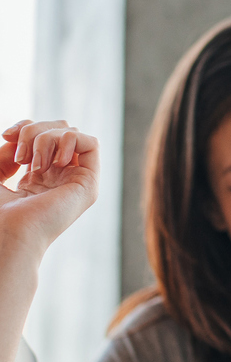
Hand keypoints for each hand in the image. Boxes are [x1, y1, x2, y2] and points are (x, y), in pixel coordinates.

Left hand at [0, 120, 99, 256]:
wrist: (8, 234)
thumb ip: (8, 151)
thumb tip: (22, 136)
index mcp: (38, 177)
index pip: (43, 134)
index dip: (25, 126)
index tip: (6, 136)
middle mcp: (60, 177)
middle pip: (58, 128)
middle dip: (35, 131)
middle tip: (19, 156)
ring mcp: (76, 179)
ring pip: (72, 133)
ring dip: (47, 139)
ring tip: (34, 165)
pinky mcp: (89, 183)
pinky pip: (91, 143)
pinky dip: (69, 142)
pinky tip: (54, 163)